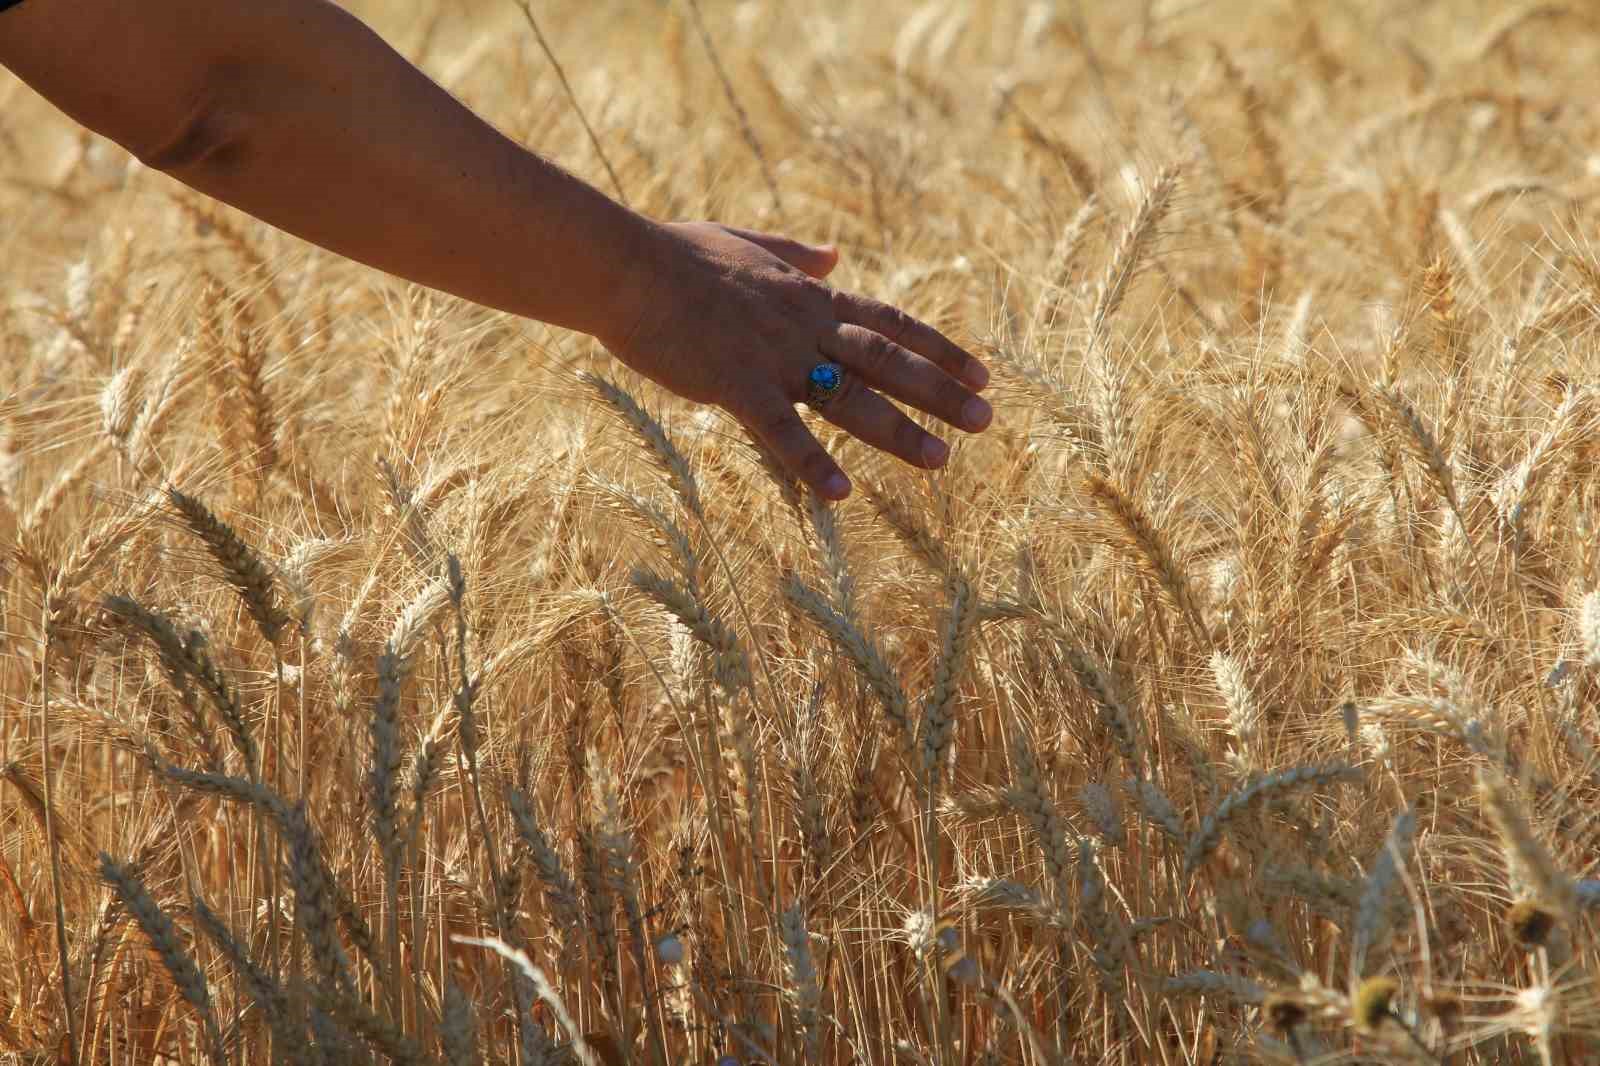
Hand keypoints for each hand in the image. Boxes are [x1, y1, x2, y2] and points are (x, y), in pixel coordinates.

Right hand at [598, 221, 991, 500]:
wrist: (625, 266)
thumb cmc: (675, 255)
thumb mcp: (746, 242)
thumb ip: (795, 254)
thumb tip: (835, 254)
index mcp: (810, 297)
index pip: (891, 324)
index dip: (940, 349)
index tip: (982, 373)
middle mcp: (804, 326)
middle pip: (887, 362)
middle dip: (940, 392)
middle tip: (986, 420)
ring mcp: (773, 356)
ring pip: (850, 397)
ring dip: (898, 431)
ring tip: (941, 461)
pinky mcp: (734, 384)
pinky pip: (781, 432)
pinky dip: (811, 463)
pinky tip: (840, 495)